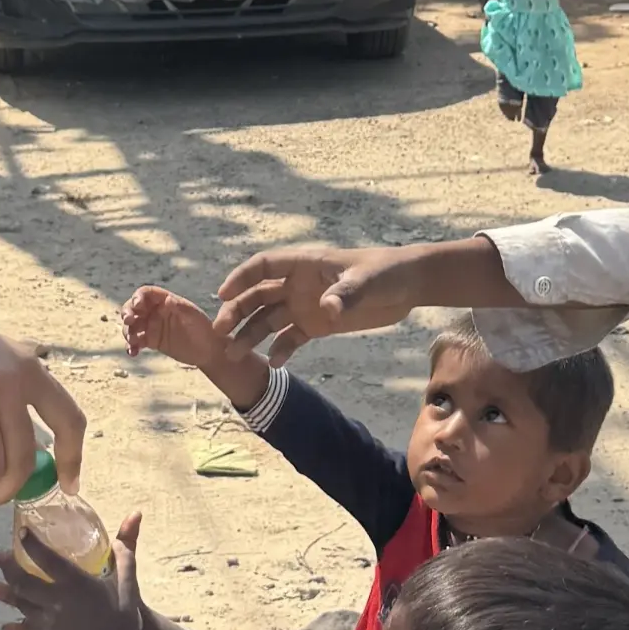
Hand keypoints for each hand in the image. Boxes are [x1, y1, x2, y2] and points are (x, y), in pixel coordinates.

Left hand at [0, 511, 146, 629]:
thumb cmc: (124, 618)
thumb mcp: (128, 582)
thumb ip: (124, 552)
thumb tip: (133, 517)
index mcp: (75, 583)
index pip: (47, 559)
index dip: (31, 544)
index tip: (21, 532)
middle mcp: (57, 601)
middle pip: (24, 582)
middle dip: (9, 568)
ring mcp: (50, 621)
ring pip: (21, 604)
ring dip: (6, 594)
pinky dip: (15, 628)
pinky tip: (5, 627)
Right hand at [123, 286, 233, 368]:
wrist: (209, 351)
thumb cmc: (204, 330)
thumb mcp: (194, 317)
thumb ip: (180, 308)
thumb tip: (168, 300)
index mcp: (166, 300)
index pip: (146, 293)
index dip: (138, 297)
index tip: (136, 306)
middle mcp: (156, 311)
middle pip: (134, 307)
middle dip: (127, 312)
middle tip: (128, 321)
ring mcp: (152, 326)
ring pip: (132, 325)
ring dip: (127, 331)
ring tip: (132, 341)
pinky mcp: (151, 341)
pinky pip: (136, 341)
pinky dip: (131, 346)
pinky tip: (133, 352)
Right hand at [212, 245, 425, 363]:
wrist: (407, 286)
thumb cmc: (386, 272)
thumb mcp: (368, 281)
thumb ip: (346, 294)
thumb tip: (327, 309)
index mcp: (305, 264)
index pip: (264, 266)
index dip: (240, 278)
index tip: (222, 294)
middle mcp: (298, 284)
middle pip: (258, 296)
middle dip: (237, 312)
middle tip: (220, 333)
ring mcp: (306, 305)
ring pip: (269, 319)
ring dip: (251, 334)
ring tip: (235, 354)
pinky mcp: (318, 325)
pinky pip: (291, 338)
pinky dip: (281, 349)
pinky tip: (274, 364)